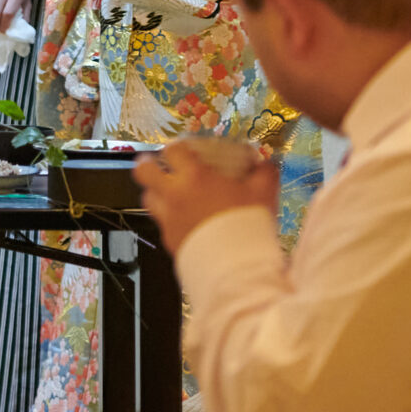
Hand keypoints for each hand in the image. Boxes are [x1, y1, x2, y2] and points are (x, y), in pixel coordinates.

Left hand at [133, 137, 279, 255]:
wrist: (236, 264)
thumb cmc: (248, 222)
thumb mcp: (263, 193)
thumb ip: (264, 173)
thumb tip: (267, 163)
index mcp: (194, 176)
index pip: (173, 150)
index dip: (176, 147)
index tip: (184, 150)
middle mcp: (174, 193)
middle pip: (143, 170)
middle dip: (147, 164)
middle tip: (156, 164)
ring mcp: (167, 217)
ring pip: (146, 197)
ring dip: (154, 192)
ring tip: (167, 193)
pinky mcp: (168, 239)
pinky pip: (160, 223)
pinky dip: (167, 218)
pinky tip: (181, 221)